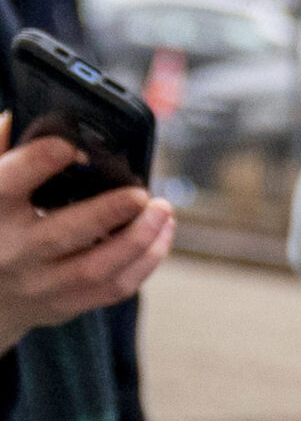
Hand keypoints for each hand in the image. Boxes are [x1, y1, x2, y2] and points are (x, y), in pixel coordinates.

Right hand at [0, 113, 174, 350]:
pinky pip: (114, 288)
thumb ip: (0, 152)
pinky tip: (161, 234)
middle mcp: (14, 250)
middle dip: (107, 213)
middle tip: (142, 194)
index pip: (7, 184)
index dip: (38, 163)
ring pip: (97, 268)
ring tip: (164, 210)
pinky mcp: (66, 303)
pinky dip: (146, 261)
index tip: (70, 147)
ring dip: (139, 239)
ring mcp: (41, 282)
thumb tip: (18, 116)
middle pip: (62, 234)